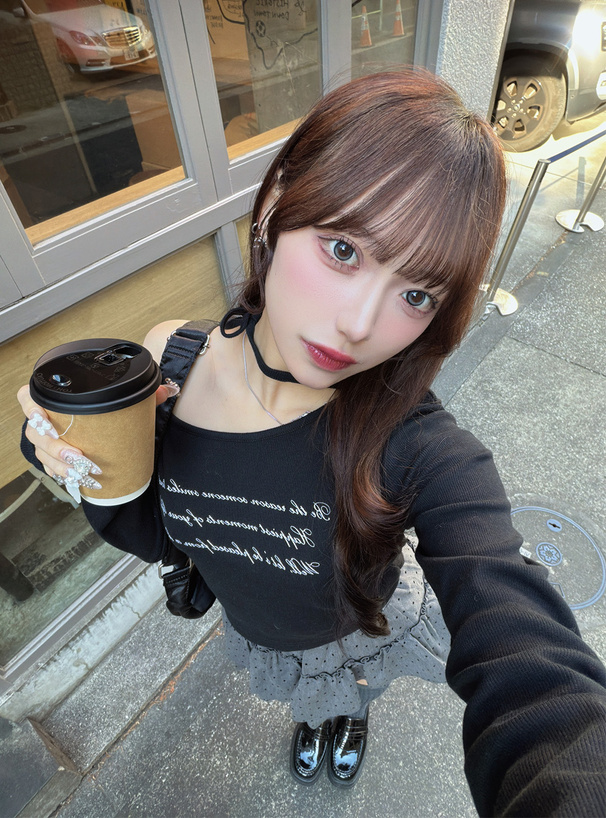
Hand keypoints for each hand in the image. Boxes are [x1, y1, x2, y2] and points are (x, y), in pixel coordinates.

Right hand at [17, 381, 176, 499]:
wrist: (92, 424)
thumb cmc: (98, 408)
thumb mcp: (117, 398)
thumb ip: (139, 392)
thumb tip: (165, 391)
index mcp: (52, 399)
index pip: (27, 398)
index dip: (30, 408)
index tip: (44, 419)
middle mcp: (42, 420)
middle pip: (34, 434)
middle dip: (54, 448)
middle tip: (76, 456)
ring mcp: (43, 440)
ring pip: (41, 454)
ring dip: (59, 466)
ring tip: (79, 473)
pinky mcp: (49, 457)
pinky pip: (47, 468)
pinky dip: (60, 475)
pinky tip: (74, 480)